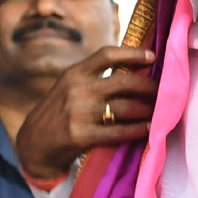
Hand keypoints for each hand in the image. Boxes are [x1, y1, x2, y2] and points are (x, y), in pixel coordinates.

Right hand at [16, 46, 157, 179]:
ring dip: (147, 110)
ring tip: (160, 111)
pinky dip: (137, 130)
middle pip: (123, 82)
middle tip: (164, 90)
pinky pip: (118, 131)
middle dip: (149, 86)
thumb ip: (93, 78)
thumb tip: (132, 68)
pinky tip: (149, 129)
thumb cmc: (58, 113)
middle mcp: (77, 90)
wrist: (33, 143)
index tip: (152, 57)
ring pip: (125, 108)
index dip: (132, 54)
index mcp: (74, 73)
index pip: (107, 55)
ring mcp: (78, 113)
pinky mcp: (80, 135)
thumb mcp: (68, 87)